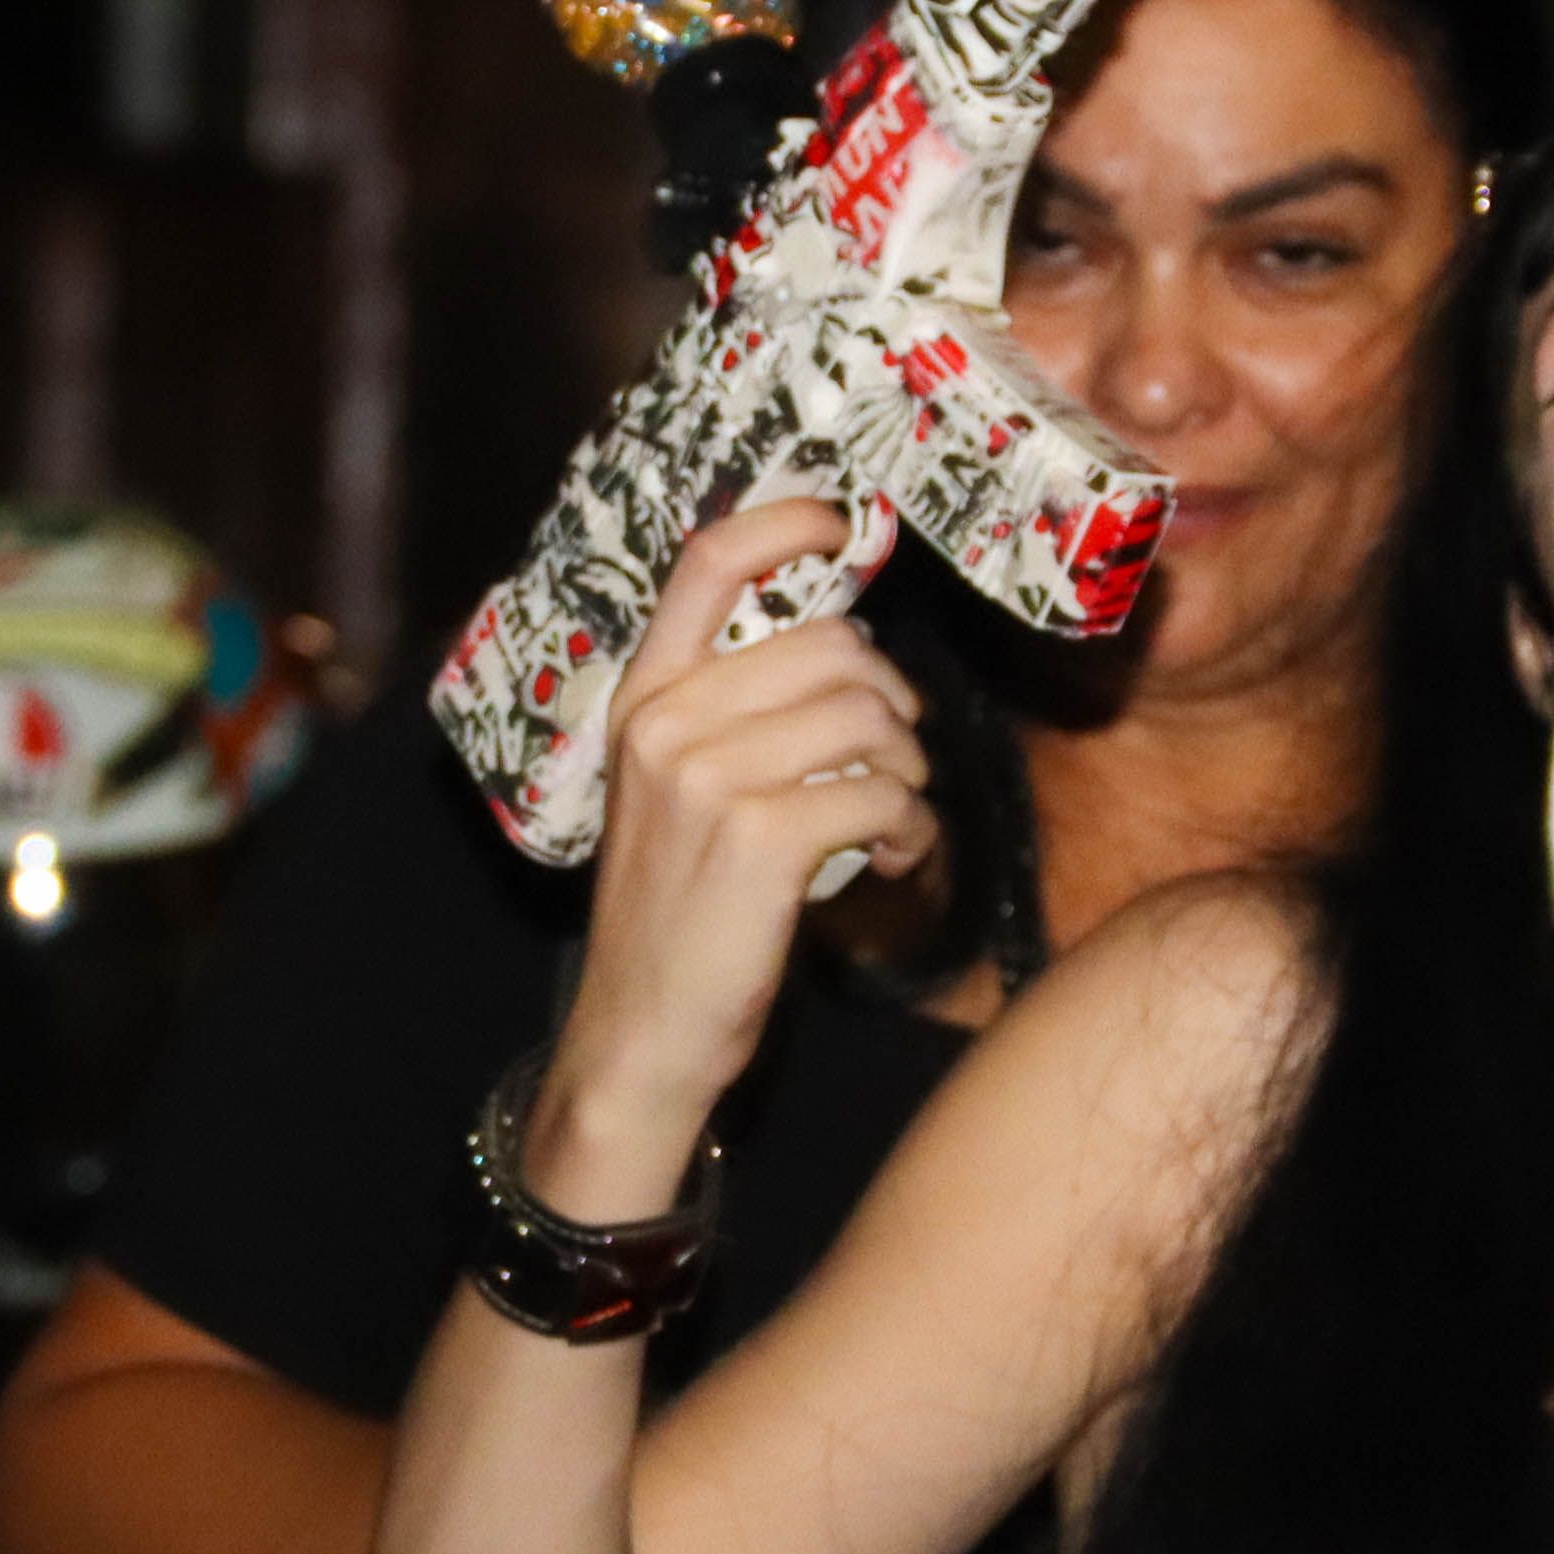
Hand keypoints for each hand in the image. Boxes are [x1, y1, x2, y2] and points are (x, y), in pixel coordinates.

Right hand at [527, 498, 937, 1216]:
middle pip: (833, 646)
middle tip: (894, 758)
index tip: (847, 524)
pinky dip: (911, 829)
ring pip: (868, 718)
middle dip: (891, 702)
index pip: (709, 560)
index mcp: (643, 697)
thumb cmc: (680, 912)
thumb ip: (735, 714)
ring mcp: (709, 776)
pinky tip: (894, 860)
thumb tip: (848, 650)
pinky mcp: (761, 836)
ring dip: (908, 770)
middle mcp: (667, 721)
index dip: (789, 521)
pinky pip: (883, 794)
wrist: (642, 1032)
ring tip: (895, 817)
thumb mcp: (679, 792)